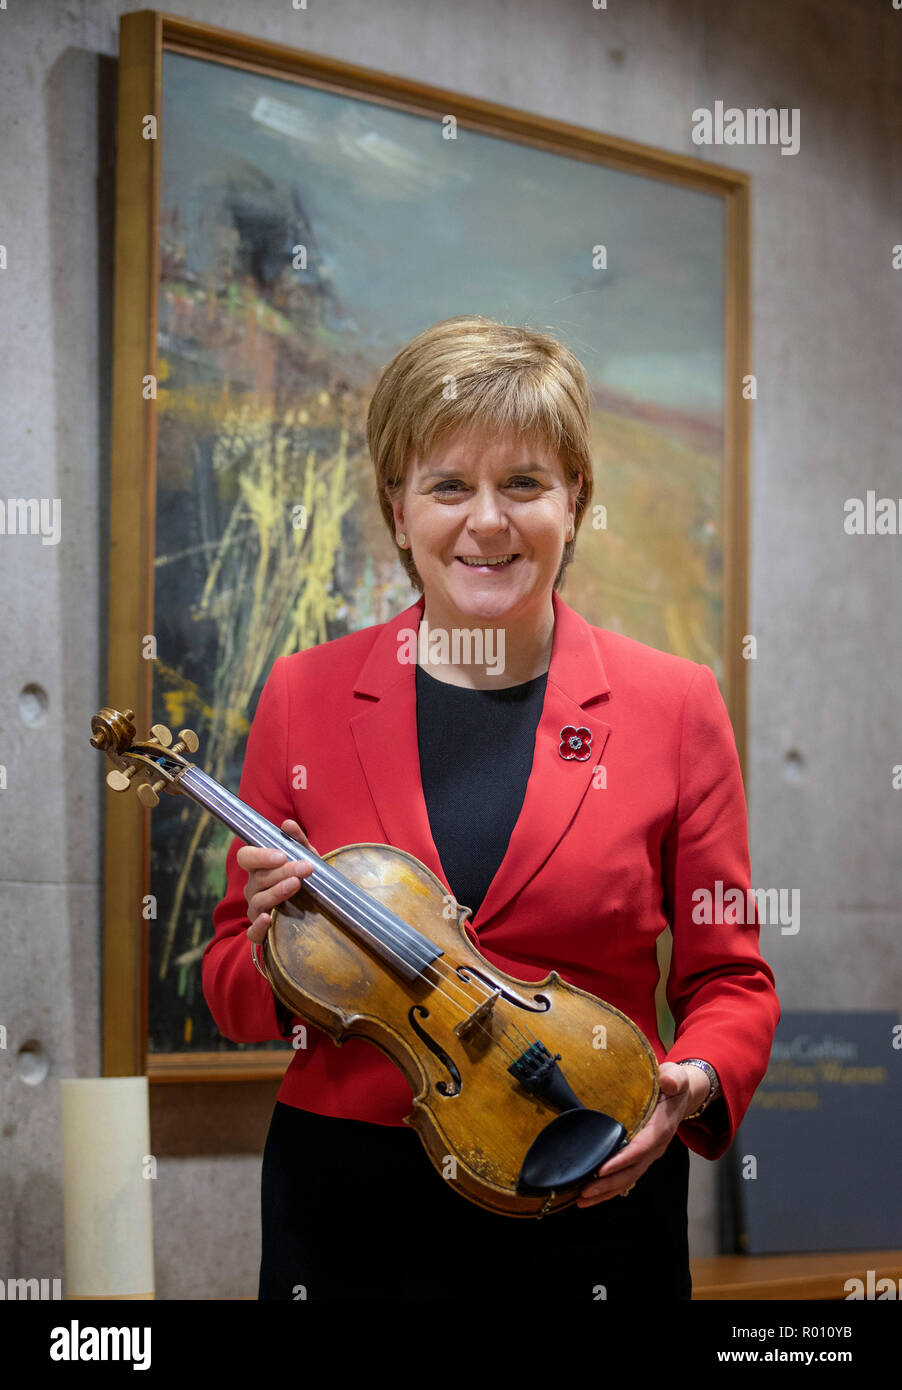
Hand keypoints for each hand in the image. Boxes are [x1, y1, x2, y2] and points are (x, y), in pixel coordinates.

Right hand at [237, 819, 316, 946]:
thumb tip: (288, 824)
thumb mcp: (304, 858)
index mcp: (259, 869)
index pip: (246, 857)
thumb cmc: (303, 879)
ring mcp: (255, 910)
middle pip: (260, 878)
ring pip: (259, 901)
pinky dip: (258, 926)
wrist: (311, 913)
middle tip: (306, 868)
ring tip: (296, 885)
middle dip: (284, 871)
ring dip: (277, 892)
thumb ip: (297, 841)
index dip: (260, 856)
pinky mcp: (260, 933)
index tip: (281, 855)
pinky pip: (253, 932)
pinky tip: (268, 919)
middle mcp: (253, 888)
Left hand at [574, 1062, 708, 1207]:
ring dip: (605, 1192)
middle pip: (631, 1171)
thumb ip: (674, 1079)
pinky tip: (591, 1194)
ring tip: (582, 1199)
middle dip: (608, 1184)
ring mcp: (648, 1154)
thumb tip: (669, 1081)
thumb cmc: (674, 1084)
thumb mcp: (676, 1076)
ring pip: (627, 1179)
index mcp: (661, 1127)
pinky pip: (626, 1176)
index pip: (641, 1148)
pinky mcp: (641, 1156)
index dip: (622, 1160)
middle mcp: (655, 1146)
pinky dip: (609, 1188)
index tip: (602, 1170)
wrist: (683, 1096)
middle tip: (584, 1192)